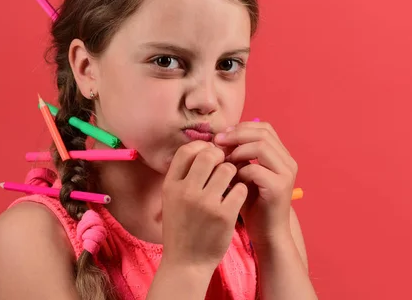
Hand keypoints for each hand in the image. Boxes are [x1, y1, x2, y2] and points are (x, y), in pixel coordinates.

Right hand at [161, 140, 247, 272]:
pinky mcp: (224, 215)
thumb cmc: (181, 229)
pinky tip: (236, 197)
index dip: (202, 148)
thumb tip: (203, 148)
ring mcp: (206, 203)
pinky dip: (241, 190)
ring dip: (233, 173)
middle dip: (220, 157)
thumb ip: (183, 176)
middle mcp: (186, 191)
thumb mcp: (171, 200)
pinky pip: (240, 188)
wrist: (186, 264)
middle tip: (224, 166)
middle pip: (209, 154)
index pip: (187, 151)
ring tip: (231, 183)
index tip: (210, 155)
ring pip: (228, 169)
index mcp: (171, 185)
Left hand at [214, 121, 297, 246]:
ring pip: (261, 146)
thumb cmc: (252, 204)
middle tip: (217, 142)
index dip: (242, 127)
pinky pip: (256, 169)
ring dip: (238, 150)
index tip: (222, 136)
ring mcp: (286, 174)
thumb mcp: (245, 174)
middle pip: (263, 133)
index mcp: (282, 156)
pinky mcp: (279, 188)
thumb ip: (239, 156)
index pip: (264, 128)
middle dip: (237, 135)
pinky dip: (240, 171)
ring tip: (223, 160)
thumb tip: (219, 137)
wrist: (267, 233)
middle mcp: (288, 162)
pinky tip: (231, 179)